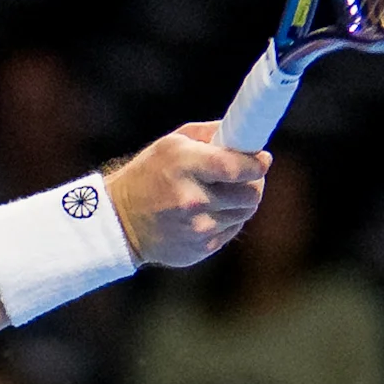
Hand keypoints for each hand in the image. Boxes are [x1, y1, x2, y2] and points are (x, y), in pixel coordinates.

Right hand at [107, 125, 268, 269]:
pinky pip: (231, 230)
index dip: (256, 164)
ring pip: (244, 213)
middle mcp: (193, 200)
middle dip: (254, 182)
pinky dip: (227, 219)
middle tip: (247, 175)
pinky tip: (209, 212)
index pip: (236, 167)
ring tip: (223, 193)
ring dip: (241, 201)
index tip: (262, 159)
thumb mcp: (172, 143)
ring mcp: (198, 228)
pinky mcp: (201, 248)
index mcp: (184, 167)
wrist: (121, 222)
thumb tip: (245, 137)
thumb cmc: (149, 175)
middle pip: (250, 194)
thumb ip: (210, 135)